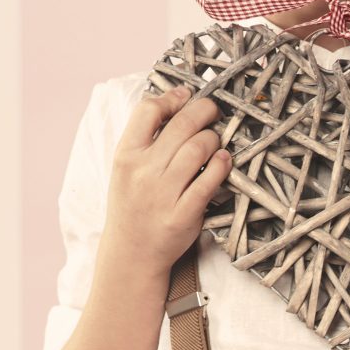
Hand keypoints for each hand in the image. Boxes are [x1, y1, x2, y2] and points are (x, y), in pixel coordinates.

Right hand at [102, 87, 228, 277]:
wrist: (132, 253)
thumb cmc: (133, 205)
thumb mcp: (126, 168)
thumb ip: (145, 139)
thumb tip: (177, 103)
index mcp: (126, 155)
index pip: (148, 110)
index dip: (173, 98)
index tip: (187, 96)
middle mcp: (144, 171)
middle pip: (181, 125)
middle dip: (204, 110)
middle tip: (214, 111)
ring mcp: (163, 193)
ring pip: (198, 148)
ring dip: (214, 138)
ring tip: (216, 140)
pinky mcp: (183, 214)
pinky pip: (209, 181)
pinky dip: (221, 165)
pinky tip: (224, 160)